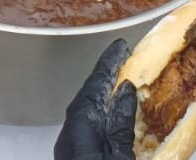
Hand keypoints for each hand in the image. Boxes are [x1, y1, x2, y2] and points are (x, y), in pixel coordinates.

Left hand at [55, 39, 136, 159]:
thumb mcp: (118, 154)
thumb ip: (122, 124)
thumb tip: (126, 91)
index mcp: (79, 123)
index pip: (96, 83)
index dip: (110, 62)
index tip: (121, 46)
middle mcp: (68, 130)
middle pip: (89, 93)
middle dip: (108, 76)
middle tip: (126, 60)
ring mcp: (68, 143)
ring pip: (87, 110)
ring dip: (105, 95)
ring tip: (123, 83)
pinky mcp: (72, 154)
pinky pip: (86, 125)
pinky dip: (101, 114)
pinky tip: (113, 115)